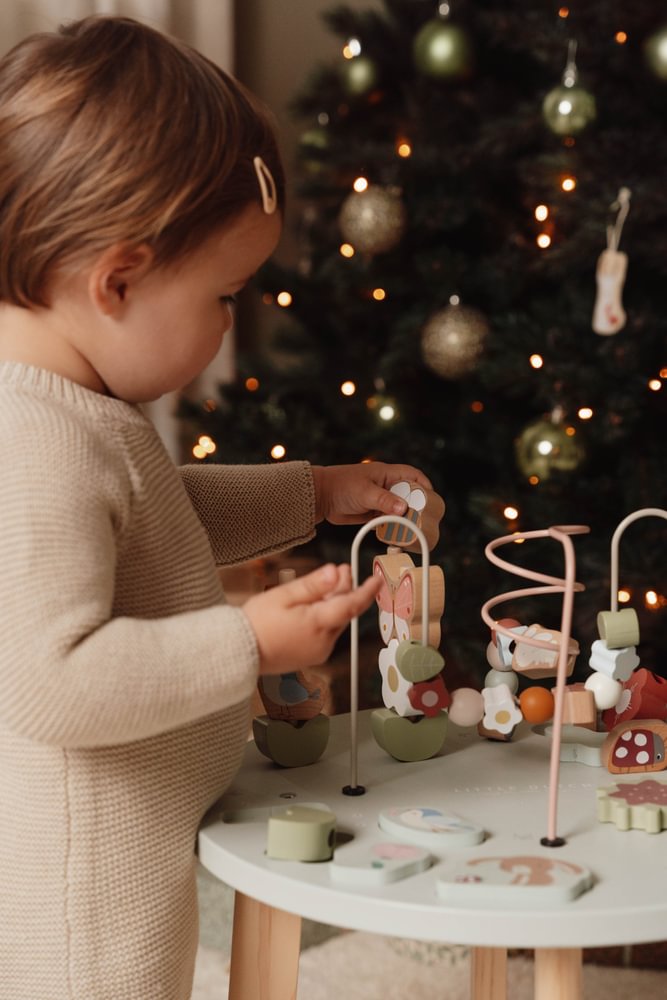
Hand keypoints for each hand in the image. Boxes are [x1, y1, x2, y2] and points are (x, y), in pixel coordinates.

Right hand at [243, 563, 380, 674]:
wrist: (239, 653)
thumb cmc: (257, 623)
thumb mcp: (284, 596)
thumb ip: (314, 585)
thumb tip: (336, 572)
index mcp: (319, 625)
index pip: (352, 604)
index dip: (367, 590)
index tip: (377, 579)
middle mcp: (324, 641)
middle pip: (344, 612)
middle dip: (345, 590)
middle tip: (343, 570)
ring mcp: (318, 651)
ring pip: (335, 622)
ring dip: (335, 603)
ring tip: (328, 584)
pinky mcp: (311, 656)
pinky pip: (325, 633)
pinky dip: (325, 617)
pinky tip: (315, 605)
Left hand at [311, 461, 432, 525]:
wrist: (320, 497)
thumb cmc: (341, 486)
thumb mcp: (365, 492)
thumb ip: (384, 501)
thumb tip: (404, 508)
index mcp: (386, 474)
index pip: (412, 475)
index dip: (424, 484)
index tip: (431, 498)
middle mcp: (385, 486)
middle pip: (409, 495)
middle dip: (416, 507)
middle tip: (422, 519)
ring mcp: (378, 499)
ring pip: (398, 509)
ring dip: (404, 519)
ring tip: (410, 530)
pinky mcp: (371, 512)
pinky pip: (387, 520)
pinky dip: (391, 527)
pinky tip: (394, 534)